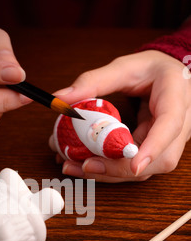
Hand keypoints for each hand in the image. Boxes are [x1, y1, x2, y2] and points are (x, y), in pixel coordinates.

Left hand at [51, 51, 190, 181]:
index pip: (171, 125)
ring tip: (74, 166)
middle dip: (119, 168)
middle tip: (83, 166)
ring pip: (146, 169)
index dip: (154, 147)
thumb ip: (93, 81)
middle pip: (159, 159)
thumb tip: (61, 98)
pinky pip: (134, 166)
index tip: (135, 166)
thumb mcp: (124, 67)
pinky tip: (84, 164)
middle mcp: (180, 125)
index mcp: (176, 97)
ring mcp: (170, 143)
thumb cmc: (152, 70)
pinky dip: (109, 169)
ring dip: (109, 173)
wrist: (170, 77)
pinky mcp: (155, 153)